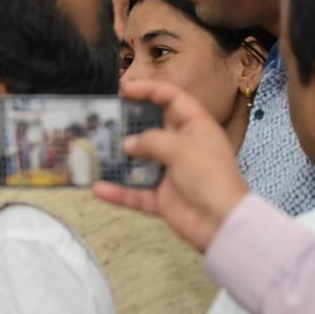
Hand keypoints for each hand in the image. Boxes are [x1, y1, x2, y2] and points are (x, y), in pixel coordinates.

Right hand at [94, 78, 249, 253]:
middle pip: (152, 128)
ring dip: (118, 159)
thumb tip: (128, 144)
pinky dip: (117, 192)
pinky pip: (134, 192)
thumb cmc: (209, 176)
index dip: (150, 90)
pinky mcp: (161, 197)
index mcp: (195, 128)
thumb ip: (151, 141)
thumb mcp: (181, 149)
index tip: (125, 90)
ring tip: (93, 151)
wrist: (221, 222)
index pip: (173, 99)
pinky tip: (98, 188)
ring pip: (139, 162)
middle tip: (102, 120)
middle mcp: (181, 147)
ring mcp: (170, 173)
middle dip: (127, 124)